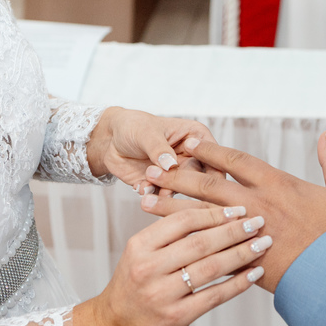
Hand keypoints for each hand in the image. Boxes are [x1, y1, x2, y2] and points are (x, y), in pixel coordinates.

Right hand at [70, 205, 269, 325]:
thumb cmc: (133, 285)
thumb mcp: (140, 253)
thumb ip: (168, 234)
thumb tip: (214, 212)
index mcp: (140, 246)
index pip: (182, 221)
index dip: (214, 213)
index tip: (238, 209)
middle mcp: (149, 268)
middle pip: (200, 243)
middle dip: (234, 231)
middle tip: (259, 222)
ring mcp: (162, 294)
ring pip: (210, 268)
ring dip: (241, 254)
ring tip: (263, 244)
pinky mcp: (176, 316)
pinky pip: (214, 296)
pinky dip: (237, 284)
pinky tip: (254, 274)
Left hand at [86, 108, 214, 195]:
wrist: (109, 140)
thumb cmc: (133, 127)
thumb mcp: (146, 133)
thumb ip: (159, 149)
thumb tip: (172, 165)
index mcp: (197, 138)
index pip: (215, 157)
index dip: (215, 171)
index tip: (207, 183)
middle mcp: (192, 158)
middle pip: (202, 179)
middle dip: (185, 184)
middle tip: (168, 185)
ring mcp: (178, 175)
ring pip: (183, 191)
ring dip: (167, 192)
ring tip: (150, 185)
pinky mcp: (162, 188)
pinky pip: (162, 198)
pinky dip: (152, 195)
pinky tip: (141, 187)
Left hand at [139, 132, 325, 292]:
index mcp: (279, 185)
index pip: (236, 162)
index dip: (211, 151)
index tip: (188, 143)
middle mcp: (259, 207)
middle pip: (208, 186)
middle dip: (177, 176)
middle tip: (151, 169)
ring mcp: (251, 236)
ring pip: (202, 217)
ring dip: (171, 208)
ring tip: (144, 200)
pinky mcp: (248, 263)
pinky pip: (212, 252)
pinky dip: (188, 245)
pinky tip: (167, 244)